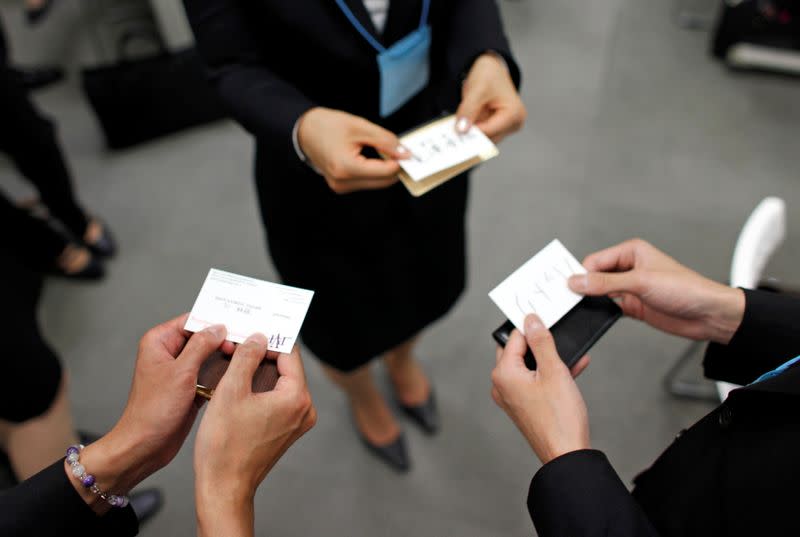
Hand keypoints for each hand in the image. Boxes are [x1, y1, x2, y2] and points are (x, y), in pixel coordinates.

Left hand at [67, 315, 232, 511]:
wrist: (145, 446)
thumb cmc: (153, 411)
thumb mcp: (181, 372)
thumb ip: (201, 346)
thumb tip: (219, 328)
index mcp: (159, 342)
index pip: (192, 320)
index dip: (214, 322)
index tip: (237, 326)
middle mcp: (169, 353)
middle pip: (203, 337)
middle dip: (224, 341)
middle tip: (245, 345)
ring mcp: (180, 371)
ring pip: (209, 356)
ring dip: (225, 359)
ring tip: (246, 358)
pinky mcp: (190, 388)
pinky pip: (210, 374)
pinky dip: (223, 375)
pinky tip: (238, 376)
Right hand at [194, 334, 316, 536]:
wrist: (224, 487)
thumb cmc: (225, 446)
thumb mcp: (231, 390)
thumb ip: (246, 357)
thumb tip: (258, 338)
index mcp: (297, 397)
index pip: (289, 354)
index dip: (269, 339)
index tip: (251, 331)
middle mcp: (304, 410)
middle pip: (287, 368)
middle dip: (263, 355)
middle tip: (240, 345)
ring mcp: (297, 422)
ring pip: (281, 383)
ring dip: (260, 372)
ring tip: (236, 364)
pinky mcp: (287, 430)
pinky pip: (278, 399)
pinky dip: (261, 390)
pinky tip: (240, 386)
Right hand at [297, 107, 407, 193]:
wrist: (304, 131)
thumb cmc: (328, 126)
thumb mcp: (360, 127)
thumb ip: (385, 141)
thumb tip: (405, 153)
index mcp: (346, 167)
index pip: (385, 172)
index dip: (399, 160)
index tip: (405, 149)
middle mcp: (343, 182)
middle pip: (384, 181)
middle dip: (393, 166)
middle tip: (396, 149)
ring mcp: (341, 187)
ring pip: (377, 183)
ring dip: (383, 169)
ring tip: (378, 150)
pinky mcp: (341, 187)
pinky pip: (367, 182)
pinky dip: (373, 171)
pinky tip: (368, 157)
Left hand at [455, 52, 525, 142]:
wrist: (491, 68)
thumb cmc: (489, 75)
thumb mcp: (476, 90)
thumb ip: (468, 111)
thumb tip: (461, 130)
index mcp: (514, 114)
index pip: (489, 131)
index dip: (471, 132)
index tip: (454, 132)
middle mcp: (514, 123)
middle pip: (488, 138)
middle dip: (471, 134)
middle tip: (452, 131)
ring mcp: (508, 127)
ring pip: (485, 138)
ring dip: (471, 133)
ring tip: (460, 123)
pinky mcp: (500, 127)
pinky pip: (484, 133)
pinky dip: (473, 130)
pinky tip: (465, 124)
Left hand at [492, 315, 589, 464]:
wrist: (566, 455)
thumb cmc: (559, 418)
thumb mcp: (554, 371)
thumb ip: (542, 342)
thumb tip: (531, 320)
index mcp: (503, 374)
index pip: (515, 337)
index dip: (532, 326)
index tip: (547, 317)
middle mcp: (502, 385)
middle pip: (519, 351)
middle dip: (540, 341)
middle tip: (558, 332)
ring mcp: (512, 397)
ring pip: (530, 366)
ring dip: (551, 358)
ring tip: (573, 353)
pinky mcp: (525, 406)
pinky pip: (536, 381)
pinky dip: (552, 374)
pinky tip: (575, 367)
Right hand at [568, 239, 744, 343]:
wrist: (709, 315)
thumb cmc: (686, 289)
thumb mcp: (641, 282)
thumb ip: (605, 282)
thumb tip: (577, 281)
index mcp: (631, 252)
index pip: (595, 260)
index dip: (581, 273)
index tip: (567, 287)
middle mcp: (629, 268)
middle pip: (595, 275)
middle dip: (584, 286)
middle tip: (567, 298)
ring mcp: (631, 288)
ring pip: (601, 291)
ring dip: (592, 299)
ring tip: (577, 307)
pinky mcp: (634, 306)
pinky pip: (609, 307)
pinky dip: (600, 311)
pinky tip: (594, 315)